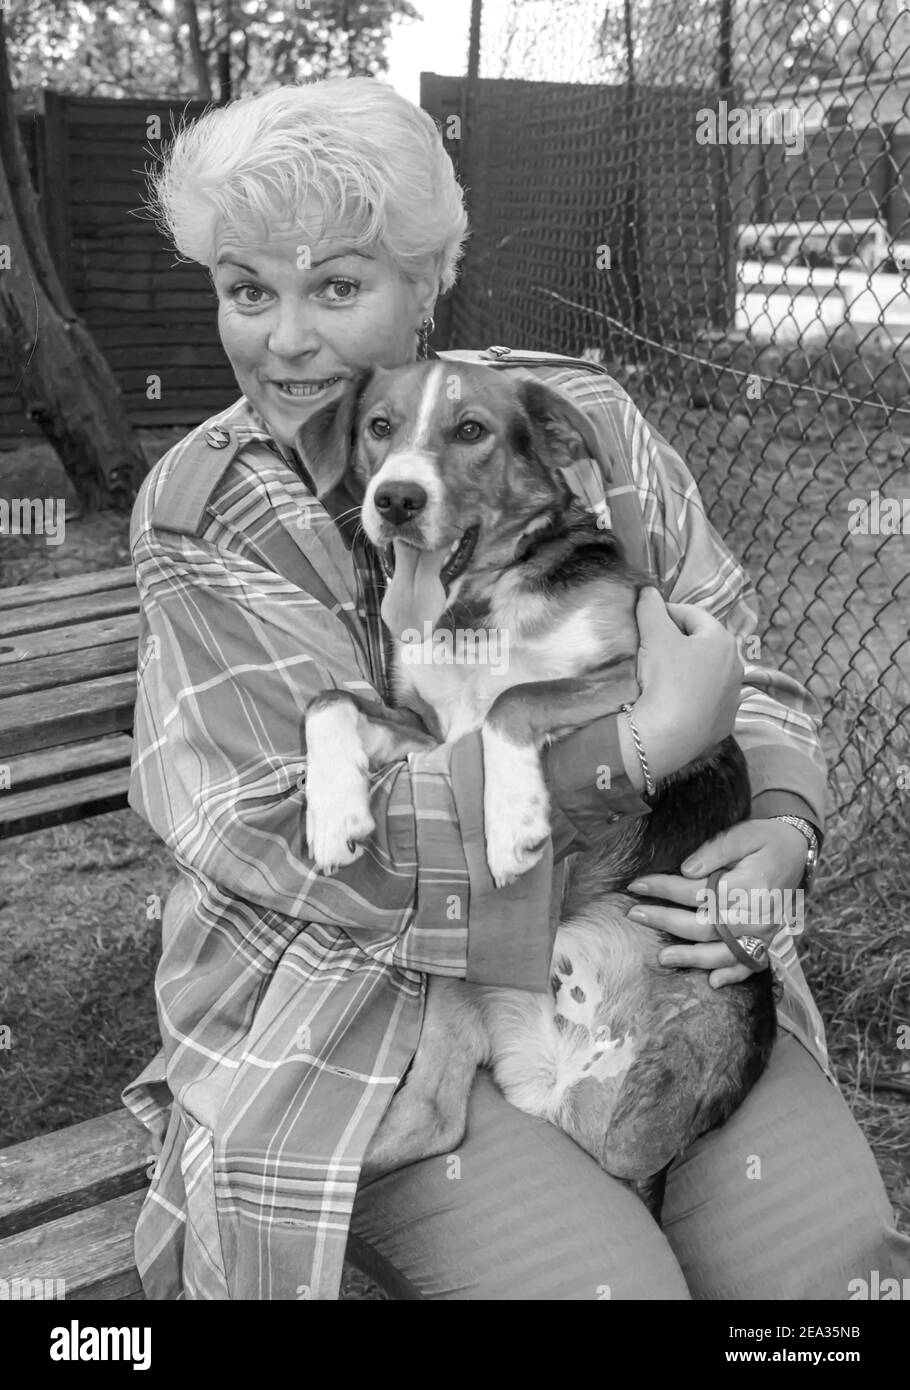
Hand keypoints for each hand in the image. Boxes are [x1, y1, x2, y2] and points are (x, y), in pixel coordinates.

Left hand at [625, 817, 809, 986]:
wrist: (799, 852)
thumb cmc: (766, 840)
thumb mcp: (743, 834)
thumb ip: (716, 851)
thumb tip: (686, 870)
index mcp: (749, 885)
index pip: (697, 891)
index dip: (664, 888)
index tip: (637, 885)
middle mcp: (756, 913)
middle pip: (704, 925)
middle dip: (666, 921)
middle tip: (634, 915)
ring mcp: (763, 932)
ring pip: (723, 952)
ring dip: (691, 957)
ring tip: (662, 957)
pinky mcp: (767, 940)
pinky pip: (750, 964)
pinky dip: (733, 976)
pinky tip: (713, 983)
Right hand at [626, 589, 742, 783]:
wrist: (667, 735)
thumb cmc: (665, 678)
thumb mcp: (654, 635)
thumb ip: (650, 607)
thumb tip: (648, 591)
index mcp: (722, 640)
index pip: (692, 615)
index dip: (666, 611)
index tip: (646, 618)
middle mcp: (736, 666)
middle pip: (702, 644)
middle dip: (678, 641)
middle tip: (651, 647)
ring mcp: (732, 698)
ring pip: (706, 674)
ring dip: (686, 670)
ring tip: (660, 676)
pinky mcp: (723, 723)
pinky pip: (705, 702)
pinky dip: (691, 697)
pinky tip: (672, 702)